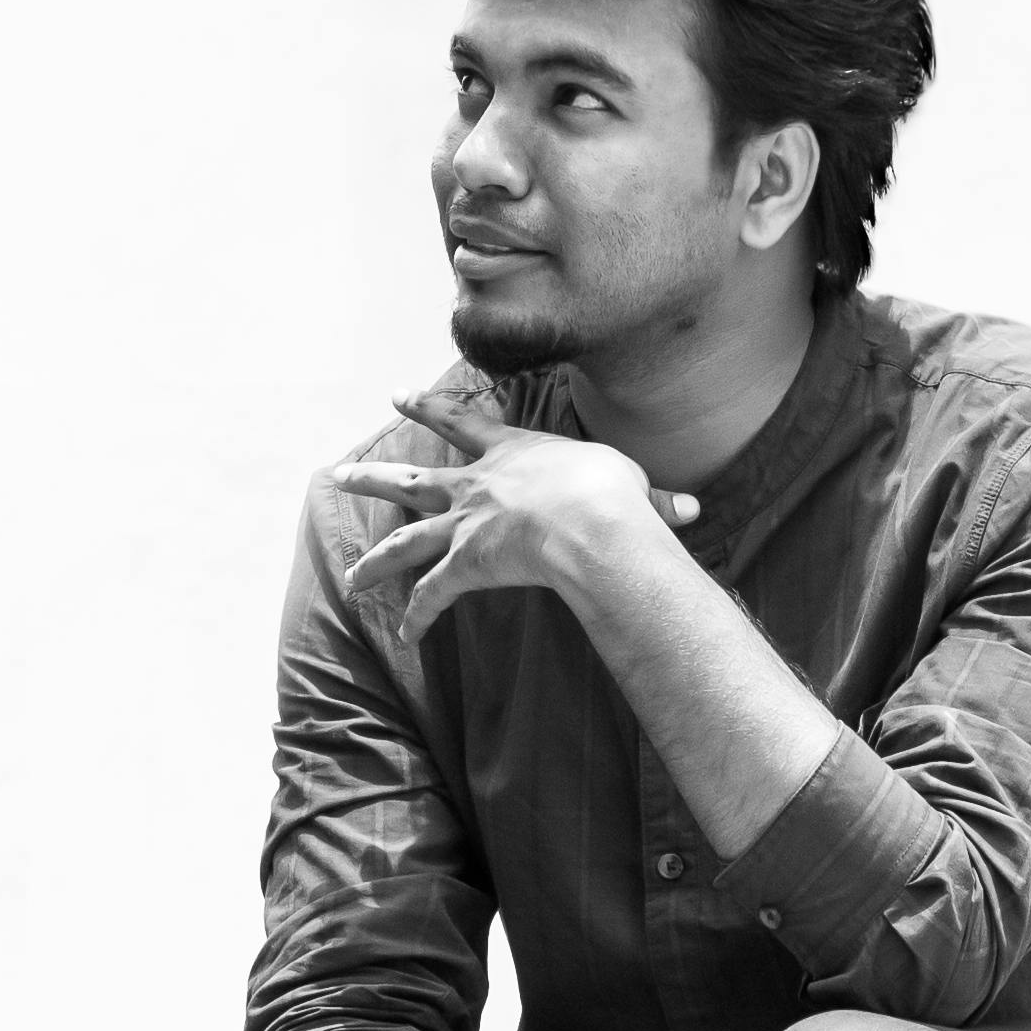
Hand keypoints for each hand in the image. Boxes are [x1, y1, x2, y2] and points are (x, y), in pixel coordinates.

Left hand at [327, 409, 700, 642]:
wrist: (588, 518)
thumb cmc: (610, 494)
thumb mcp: (631, 485)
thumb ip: (652, 502)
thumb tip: (690, 512)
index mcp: (510, 453)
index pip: (460, 422)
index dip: (427, 407)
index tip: (397, 394)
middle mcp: (476, 486)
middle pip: (411, 481)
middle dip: (373, 479)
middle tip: (340, 476)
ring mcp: (465, 526)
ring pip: (404, 542)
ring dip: (375, 562)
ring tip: (351, 577)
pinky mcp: (464, 566)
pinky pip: (432, 597)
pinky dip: (419, 618)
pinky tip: (406, 636)